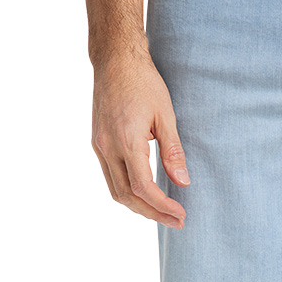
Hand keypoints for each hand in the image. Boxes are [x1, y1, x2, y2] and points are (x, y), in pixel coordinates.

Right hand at [91, 53, 189, 228]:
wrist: (115, 60)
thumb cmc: (143, 82)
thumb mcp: (166, 115)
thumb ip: (173, 151)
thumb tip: (183, 182)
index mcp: (126, 140)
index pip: (142, 187)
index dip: (162, 206)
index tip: (181, 213)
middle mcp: (108, 147)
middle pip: (127, 196)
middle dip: (152, 213)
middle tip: (177, 221)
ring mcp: (99, 146)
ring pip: (116, 191)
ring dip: (139, 207)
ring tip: (163, 213)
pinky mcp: (98, 143)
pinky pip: (111, 178)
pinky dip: (128, 193)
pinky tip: (145, 195)